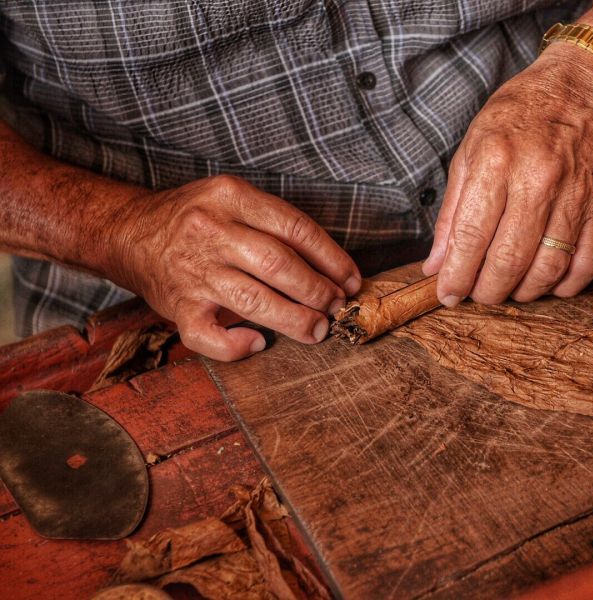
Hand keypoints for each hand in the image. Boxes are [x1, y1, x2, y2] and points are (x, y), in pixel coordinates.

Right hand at [108, 175, 360, 360]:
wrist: (126, 232)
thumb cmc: (193, 219)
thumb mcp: (231, 199)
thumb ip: (272, 223)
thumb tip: (328, 266)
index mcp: (229, 197)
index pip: (295, 228)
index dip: (332, 258)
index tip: (351, 279)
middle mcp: (210, 231)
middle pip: (279, 265)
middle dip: (318, 291)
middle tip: (336, 306)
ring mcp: (192, 271)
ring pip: (254, 301)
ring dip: (295, 320)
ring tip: (318, 328)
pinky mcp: (177, 307)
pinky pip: (210, 336)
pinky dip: (237, 346)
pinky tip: (258, 343)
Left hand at [423, 43, 592, 305]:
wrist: (576, 92)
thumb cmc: (515, 120)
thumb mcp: (469, 152)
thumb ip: (452, 213)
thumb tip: (436, 265)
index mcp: (496, 161)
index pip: (471, 236)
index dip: (457, 275)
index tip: (448, 295)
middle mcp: (537, 179)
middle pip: (509, 260)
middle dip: (487, 291)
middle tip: (477, 294)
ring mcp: (573, 195)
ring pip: (548, 268)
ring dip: (523, 292)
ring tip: (508, 288)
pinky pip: (587, 263)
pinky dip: (565, 286)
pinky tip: (546, 283)